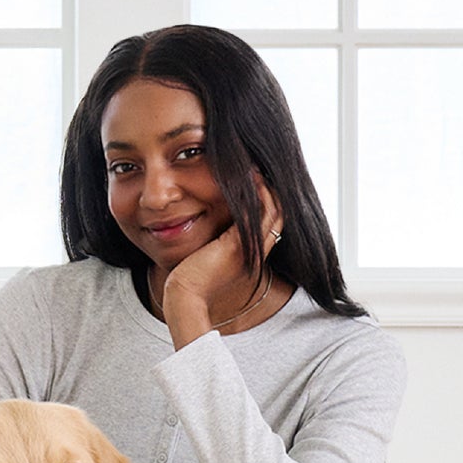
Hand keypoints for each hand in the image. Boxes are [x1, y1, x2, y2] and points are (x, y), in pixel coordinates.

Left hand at [161, 177, 283, 346]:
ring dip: (267, 187)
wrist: (185, 296)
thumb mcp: (208, 256)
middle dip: (273, 189)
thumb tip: (208, 226)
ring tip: (257, 166)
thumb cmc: (189, 279)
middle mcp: (257, 252)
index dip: (270, 200)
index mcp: (252, 254)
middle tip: (262, 167)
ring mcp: (252, 249)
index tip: (260, 178)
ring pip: (272, 210)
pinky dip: (258, 194)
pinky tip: (252, 177)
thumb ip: (216, 242)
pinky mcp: (239, 245)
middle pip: (278, 214)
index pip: (271, 222)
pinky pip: (257, 214)